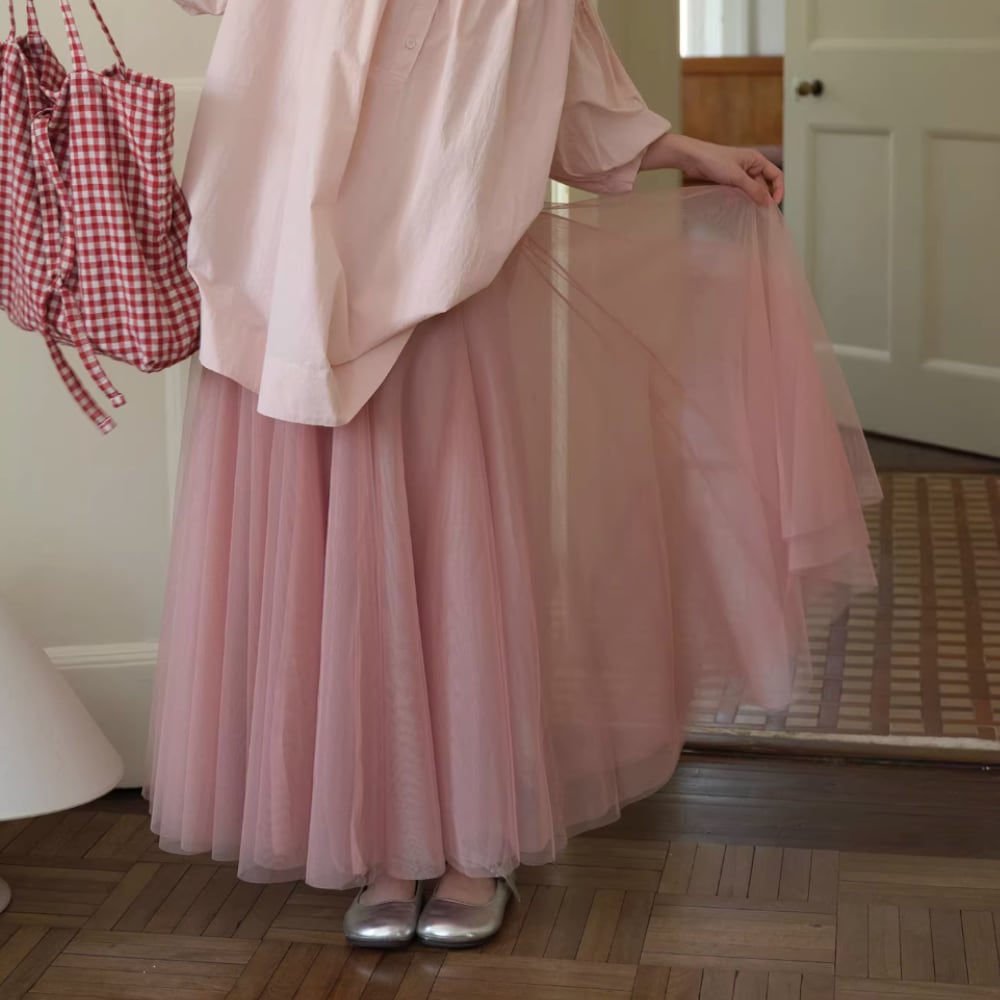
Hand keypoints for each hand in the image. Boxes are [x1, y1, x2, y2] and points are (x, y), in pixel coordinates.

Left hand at [643, 134, 783, 206]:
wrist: (691, 158)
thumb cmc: (714, 161)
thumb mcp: (737, 177)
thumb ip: (753, 190)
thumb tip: (768, 203)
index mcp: (756, 160)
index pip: (776, 175)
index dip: (778, 190)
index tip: (773, 205)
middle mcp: (750, 166)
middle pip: (763, 186)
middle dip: (760, 198)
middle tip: (758, 214)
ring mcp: (738, 173)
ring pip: (749, 191)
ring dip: (748, 200)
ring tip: (745, 210)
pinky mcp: (727, 180)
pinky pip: (738, 192)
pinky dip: (737, 199)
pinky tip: (733, 205)